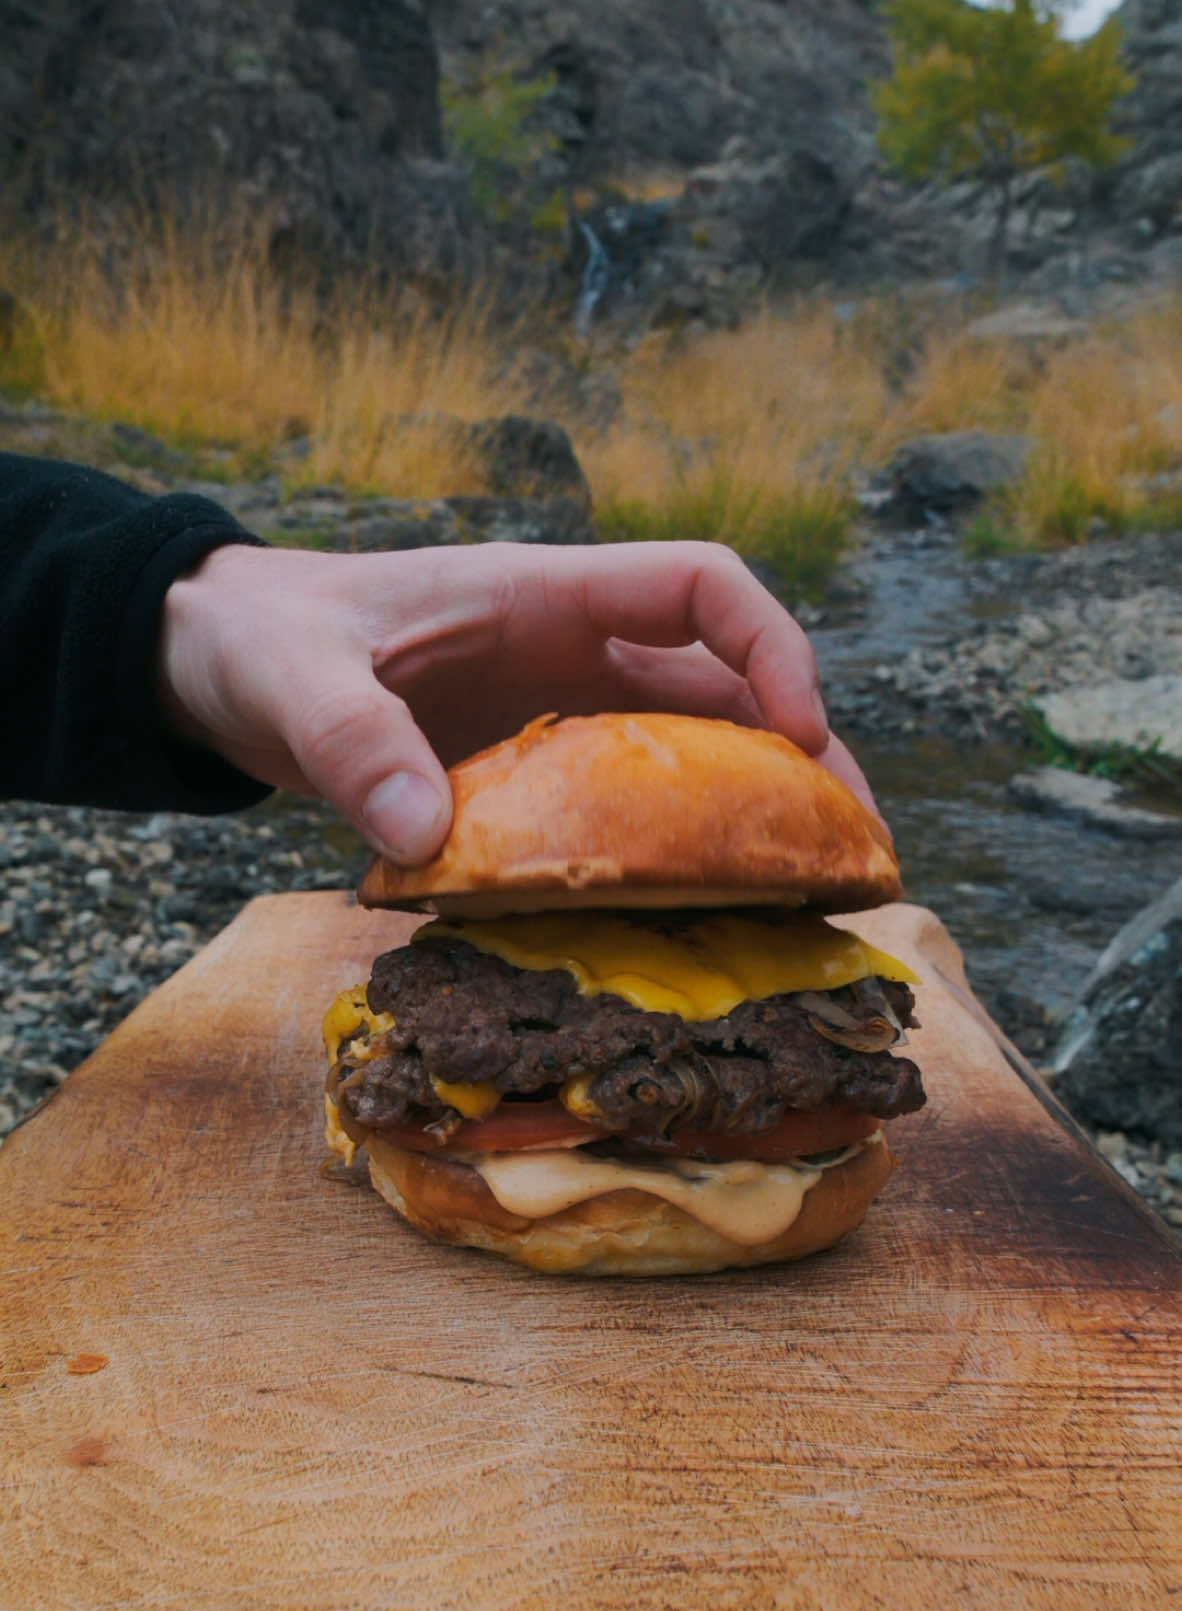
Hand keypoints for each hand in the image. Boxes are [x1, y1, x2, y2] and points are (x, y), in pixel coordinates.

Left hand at [159, 539, 878, 863]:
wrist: (217, 667)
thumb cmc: (258, 640)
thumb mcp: (292, 679)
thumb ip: (350, 741)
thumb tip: (420, 834)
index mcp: (544, 596)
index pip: (702, 585)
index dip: (773, 647)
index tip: (804, 735)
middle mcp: (573, 654)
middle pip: (731, 689)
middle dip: (806, 760)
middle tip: (858, 855)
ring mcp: (557, 719)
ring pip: (693, 758)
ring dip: (755, 821)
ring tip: (811, 906)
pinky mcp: (530, 781)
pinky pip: (624, 819)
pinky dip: (667, 864)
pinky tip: (690, 931)